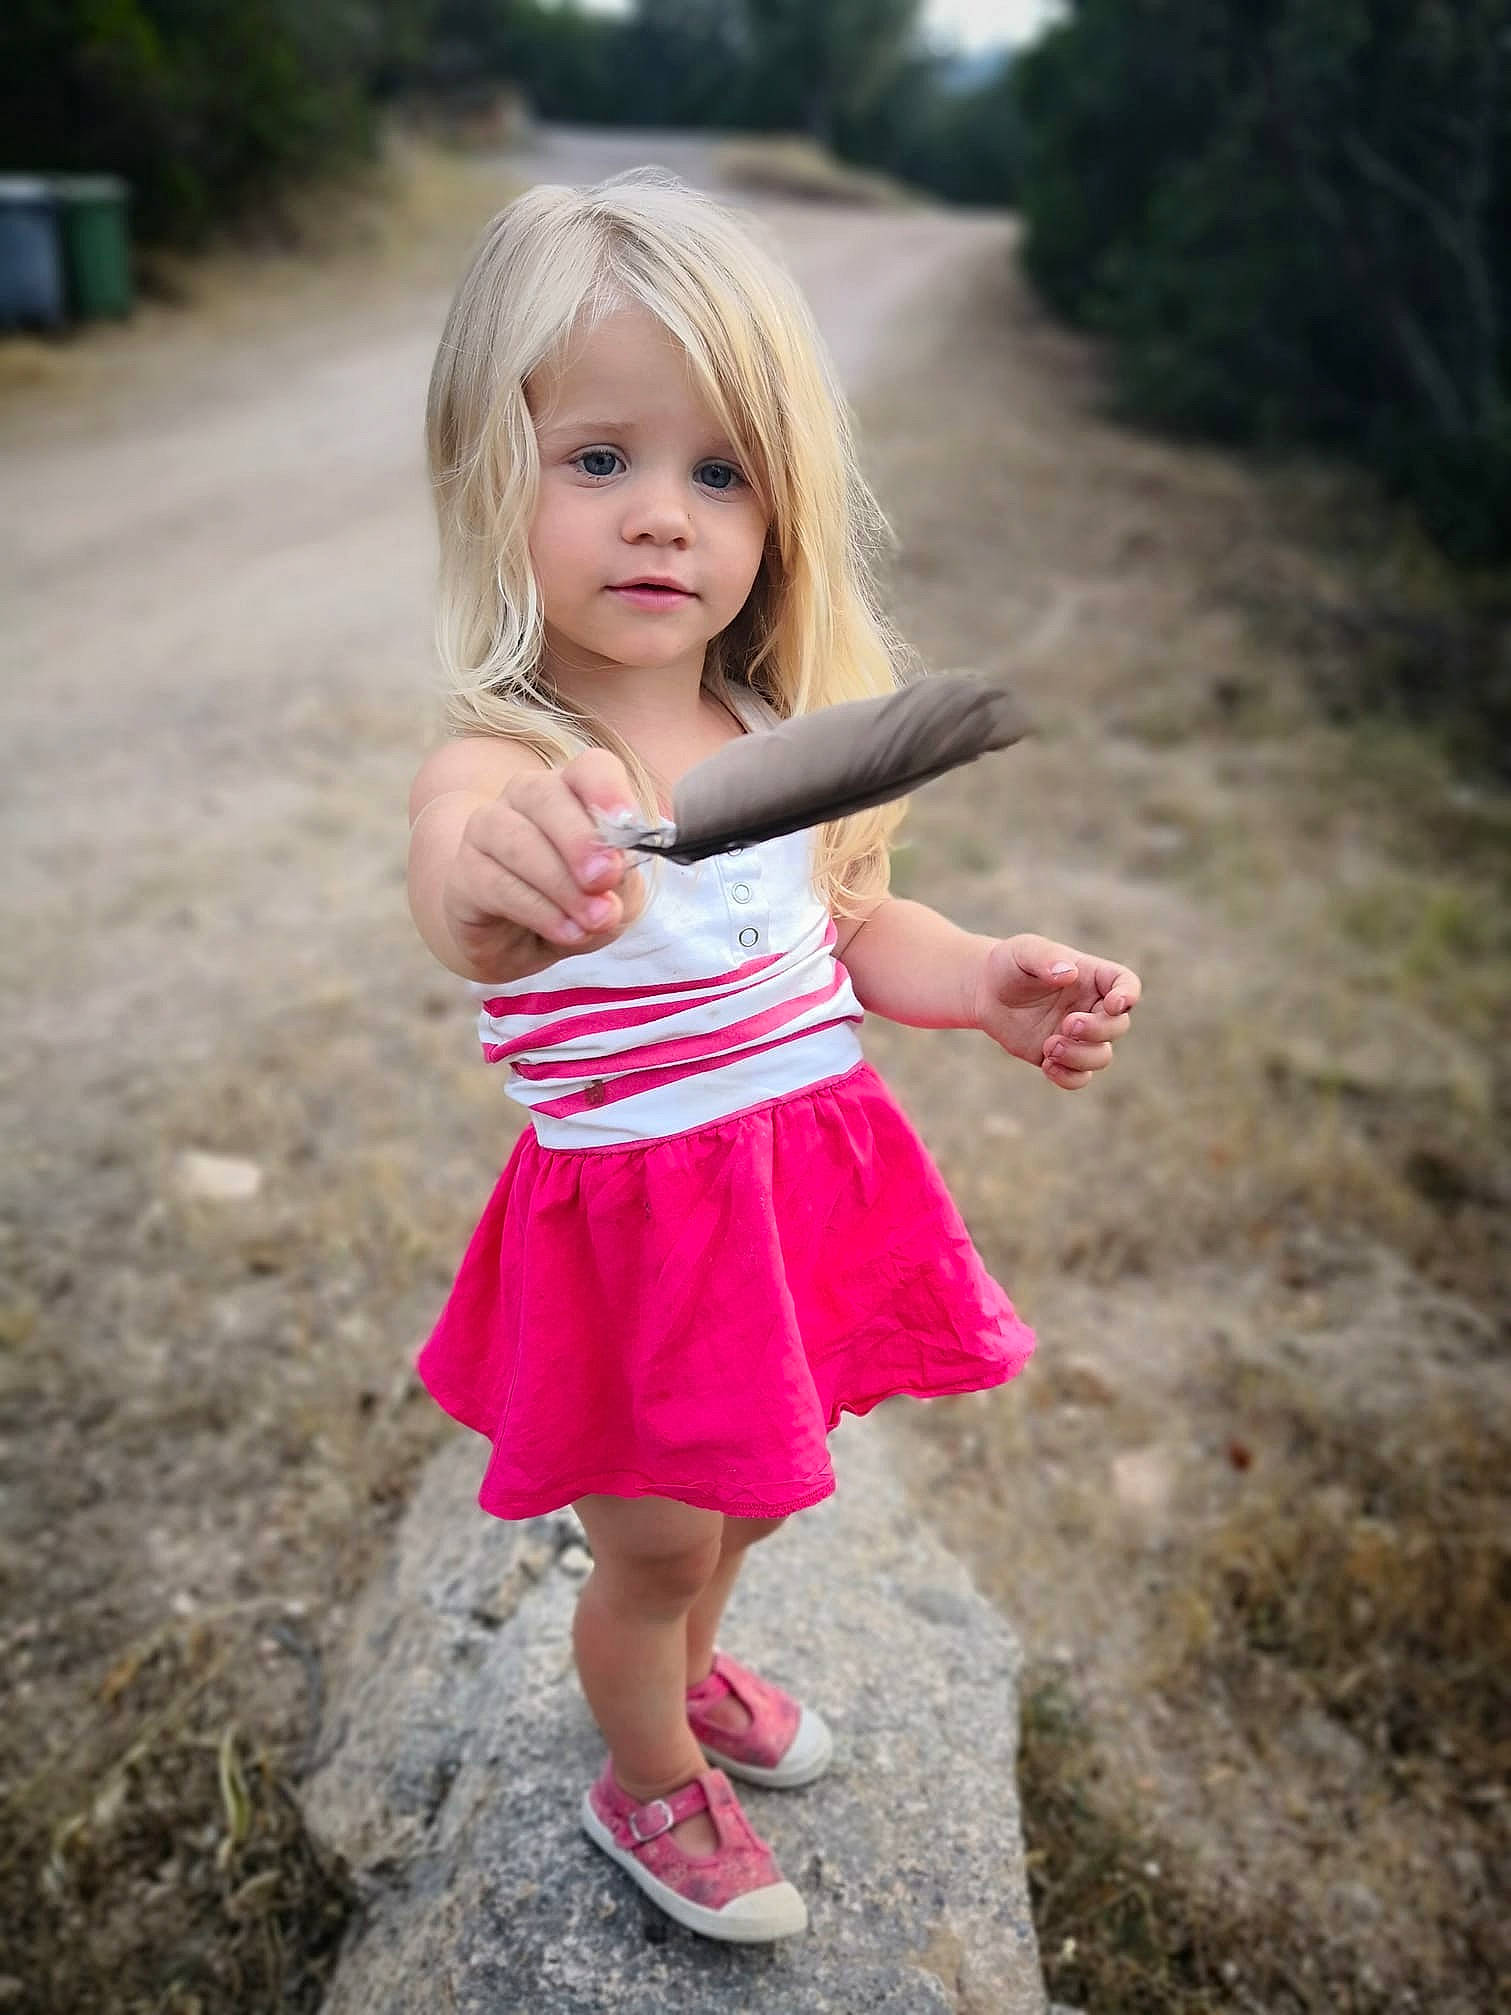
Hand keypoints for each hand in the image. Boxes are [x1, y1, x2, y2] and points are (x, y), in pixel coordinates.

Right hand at [443, 750, 648, 970]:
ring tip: (592, 920)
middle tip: (606, 880)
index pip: (590, 767)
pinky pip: (497, 883)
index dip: (607, 790)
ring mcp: (488, 830)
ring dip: (560, 883)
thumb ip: (622, 886)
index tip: (626, 824)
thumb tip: (610, 889)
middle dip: (580, 840)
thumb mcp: (617, 897)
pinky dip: (538, 910)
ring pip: (517, 839)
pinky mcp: (465, 873)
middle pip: (546, 795)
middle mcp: (526, 798)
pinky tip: (566, 932)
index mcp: (573, 790)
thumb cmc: (576, 903)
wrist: (521, 942)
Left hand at [971, 933, 1140, 1089]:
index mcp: (1092, 977)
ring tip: (1049, 1046)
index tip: (1113, 1004)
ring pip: (1102, 1056)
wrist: (986, 991)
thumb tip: (1069, 973)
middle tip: (1068, 1024)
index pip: (1126, 984)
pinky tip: (1047, 1065)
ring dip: (1081, 1056)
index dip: (1128, 995)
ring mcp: (1078, 1036)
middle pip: (1118, 1026)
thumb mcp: (1024, 951)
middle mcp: (1092, 1008)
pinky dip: (1069, 1077)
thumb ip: (1046, 958)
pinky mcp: (1061, 1057)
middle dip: (1098, 1030)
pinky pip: (1079, 1078)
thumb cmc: (1010, 964)